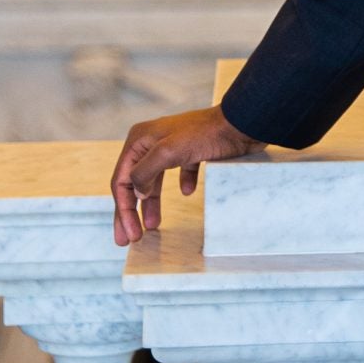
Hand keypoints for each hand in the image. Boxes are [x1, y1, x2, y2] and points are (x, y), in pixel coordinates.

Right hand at [109, 106, 263, 244]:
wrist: (241, 123)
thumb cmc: (204, 134)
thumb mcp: (167, 152)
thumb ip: (144, 173)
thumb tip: (137, 193)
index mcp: (139, 140)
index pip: (121, 181)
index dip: (123, 210)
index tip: (129, 235)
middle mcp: (151, 142)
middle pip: (134, 183)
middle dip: (131, 212)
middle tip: (130, 239)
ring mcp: (172, 147)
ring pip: (155, 181)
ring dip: (152, 203)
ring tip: (153, 226)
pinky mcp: (193, 151)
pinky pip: (181, 172)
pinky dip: (182, 184)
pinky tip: (188, 192)